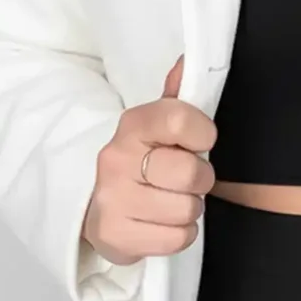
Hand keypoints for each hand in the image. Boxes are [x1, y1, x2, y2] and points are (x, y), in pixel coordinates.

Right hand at [84, 56, 216, 264]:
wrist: (96, 207)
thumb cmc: (140, 163)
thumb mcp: (156, 127)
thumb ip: (177, 98)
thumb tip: (188, 62)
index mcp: (132, 126)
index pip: (181, 118)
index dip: (203, 134)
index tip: (199, 142)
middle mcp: (116, 159)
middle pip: (191, 173)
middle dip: (199, 180)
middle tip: (183, 181)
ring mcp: (113, 199)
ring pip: (187, 209)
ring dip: (188, 209)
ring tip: (170, 201)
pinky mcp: (115, 236)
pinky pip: (178, 238)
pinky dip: (179, 234)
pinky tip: (161, 223)